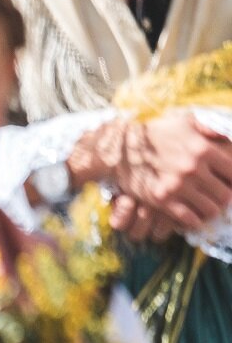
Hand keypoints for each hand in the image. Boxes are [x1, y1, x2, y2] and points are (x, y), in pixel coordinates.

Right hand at [70, 113, 231, 235]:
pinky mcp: (162, 200)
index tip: (230, 183)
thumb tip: (229, 138)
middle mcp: (193, 169)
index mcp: (203, 150)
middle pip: (225, 195)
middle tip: (220, 198)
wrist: (121, 149)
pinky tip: (192, 215)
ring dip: (211, 210)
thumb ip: (210, 129)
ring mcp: (177, 187)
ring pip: (210, 209)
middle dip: (225, 198)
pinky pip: (188, 218)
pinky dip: (194, 220)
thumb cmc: (155, 133)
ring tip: (207, 206)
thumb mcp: (185, 122)